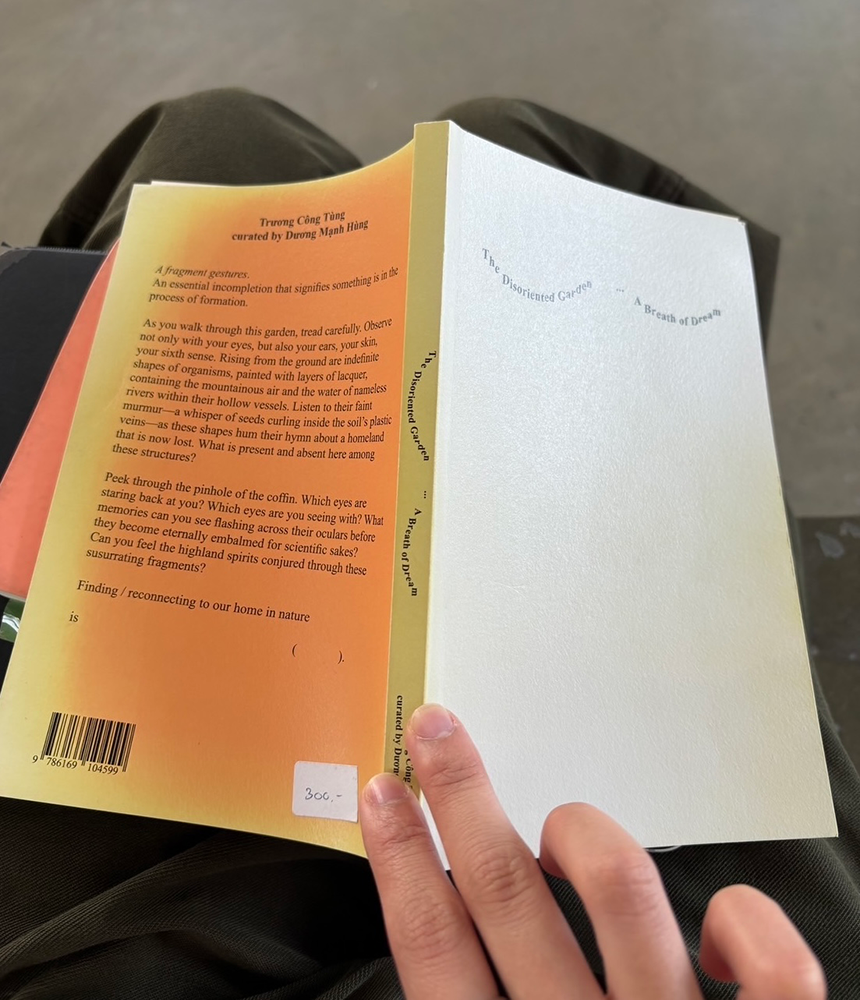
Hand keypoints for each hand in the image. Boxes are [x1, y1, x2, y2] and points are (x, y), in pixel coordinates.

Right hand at [360, 703, 825, 999]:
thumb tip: (433, 956)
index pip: (433, 950)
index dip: (400, 864)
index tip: (380, 793)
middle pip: (505, 896)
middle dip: (463, 801)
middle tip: (439, 730)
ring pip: (625, 895)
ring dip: (584, 840)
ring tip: (561, 830)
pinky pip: (772, 967)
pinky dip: (743, 919)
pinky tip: (714, 916)